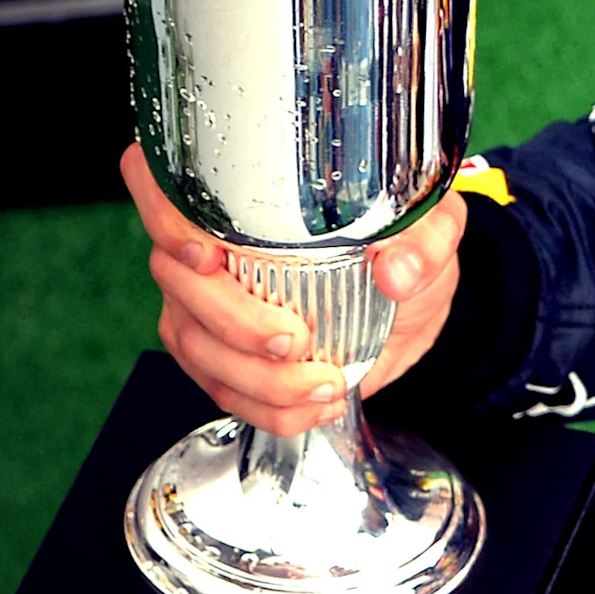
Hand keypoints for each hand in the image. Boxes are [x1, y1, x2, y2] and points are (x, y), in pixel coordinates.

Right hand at [122, 145, 466, 435]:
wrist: (409, 307)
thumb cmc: (404, 247)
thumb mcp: (432, 229)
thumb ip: (423, 241)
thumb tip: (396, 271)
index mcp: (240, 194)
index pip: (162, 184)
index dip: (165, 217)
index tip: (208, 254)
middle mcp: (205, 246)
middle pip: (178, 281)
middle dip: (234, 322)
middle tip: (297, 339)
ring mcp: (202, 304)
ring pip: (195, 345)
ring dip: (258, 379)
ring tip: (326, 384)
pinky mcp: (219, 356)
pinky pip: (222, 390)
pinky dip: (270, 409)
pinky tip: (315, 407)